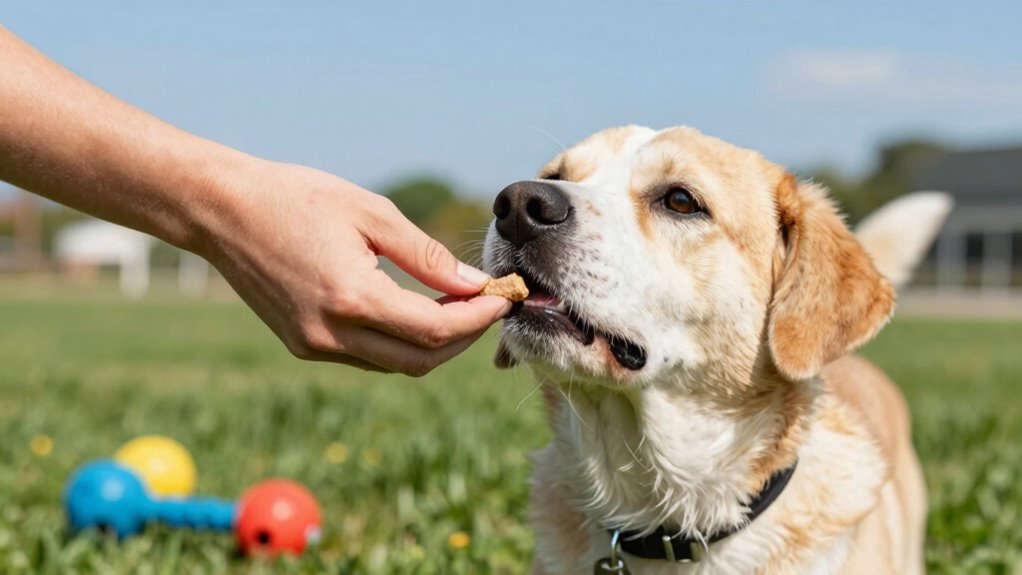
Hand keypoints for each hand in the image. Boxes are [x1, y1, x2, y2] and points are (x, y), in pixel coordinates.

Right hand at [195, 158, 509, 375]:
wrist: (219, 210)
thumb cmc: (295, 197)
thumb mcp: (369, 213)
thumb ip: (425, 254)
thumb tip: (473, 283)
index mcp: (351, 297)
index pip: (436, 330)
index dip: (478, 318)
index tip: (503, 296)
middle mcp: (331, 334)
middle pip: (421, 360)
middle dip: (464, 337)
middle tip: (488, 305)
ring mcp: (314, 345)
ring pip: (395, 364)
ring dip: (434, 343)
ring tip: (458, 305)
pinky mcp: (303, 345)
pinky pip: (367, 357)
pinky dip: (399, 341)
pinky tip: (415, 309)